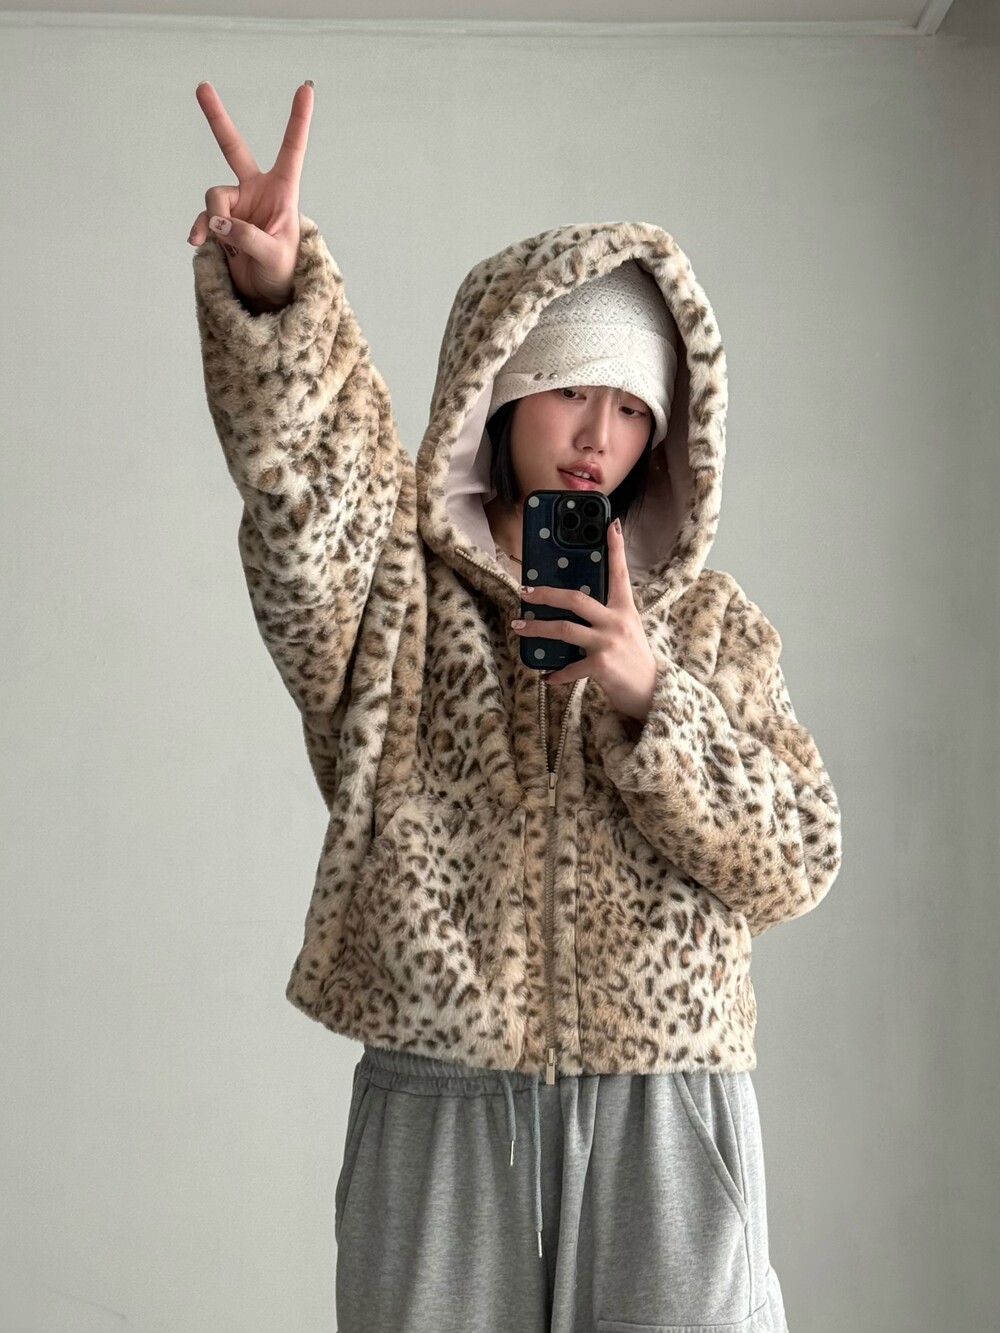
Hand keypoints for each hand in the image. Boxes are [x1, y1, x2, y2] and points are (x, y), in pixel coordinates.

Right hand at [188, 80, 314, 309]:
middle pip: (233, 148)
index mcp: (282, 191)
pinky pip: (204, 218)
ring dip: (215, 221)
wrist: (266, 294)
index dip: (298, 120)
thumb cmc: (282, 272)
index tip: (306, 87)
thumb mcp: (273, 255)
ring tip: (226, 244)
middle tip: (202, 87)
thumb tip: (218, 221)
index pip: (291, 149)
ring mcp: (236, 204)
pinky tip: (197, 243)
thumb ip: (247, 236)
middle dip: (216, 118)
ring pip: (214, 198)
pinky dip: (200, 230)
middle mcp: (256, 190)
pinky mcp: (220, 221)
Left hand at [511, 517, 658, 722]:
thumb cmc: (633, 659)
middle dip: (546, 594)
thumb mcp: (626, 629)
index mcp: (624, 608)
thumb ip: (606, 615)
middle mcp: (616, 621)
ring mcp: (608, 642)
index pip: (619, 573)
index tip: (610, 524)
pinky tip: (546, 676)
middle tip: (525, 591)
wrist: (651, 692)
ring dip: (537, 629)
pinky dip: (555, 674)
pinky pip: (569, 668)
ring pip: (564, 630)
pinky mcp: (601, 665)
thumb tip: (573, 606)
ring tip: (519, 628)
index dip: (616, 548)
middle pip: (576, 599)